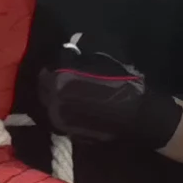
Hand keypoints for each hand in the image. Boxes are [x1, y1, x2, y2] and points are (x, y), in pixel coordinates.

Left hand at [37, 42, 182, 150]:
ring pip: (52, 108)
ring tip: (70, 96)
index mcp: (60, 82)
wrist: (138, 115)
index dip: (52, 69)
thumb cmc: (121, 83)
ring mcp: (63, 122)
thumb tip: (71, 46)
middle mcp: (56, 103)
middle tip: (62, 81)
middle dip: (51, 86)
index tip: (59, 67)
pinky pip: (63, 121)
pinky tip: (78, 109)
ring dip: (57, 101)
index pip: (44, 74)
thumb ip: (81, 55)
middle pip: (45, 93)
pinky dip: (66, 114)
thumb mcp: (100, 60)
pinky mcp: (72, 135)